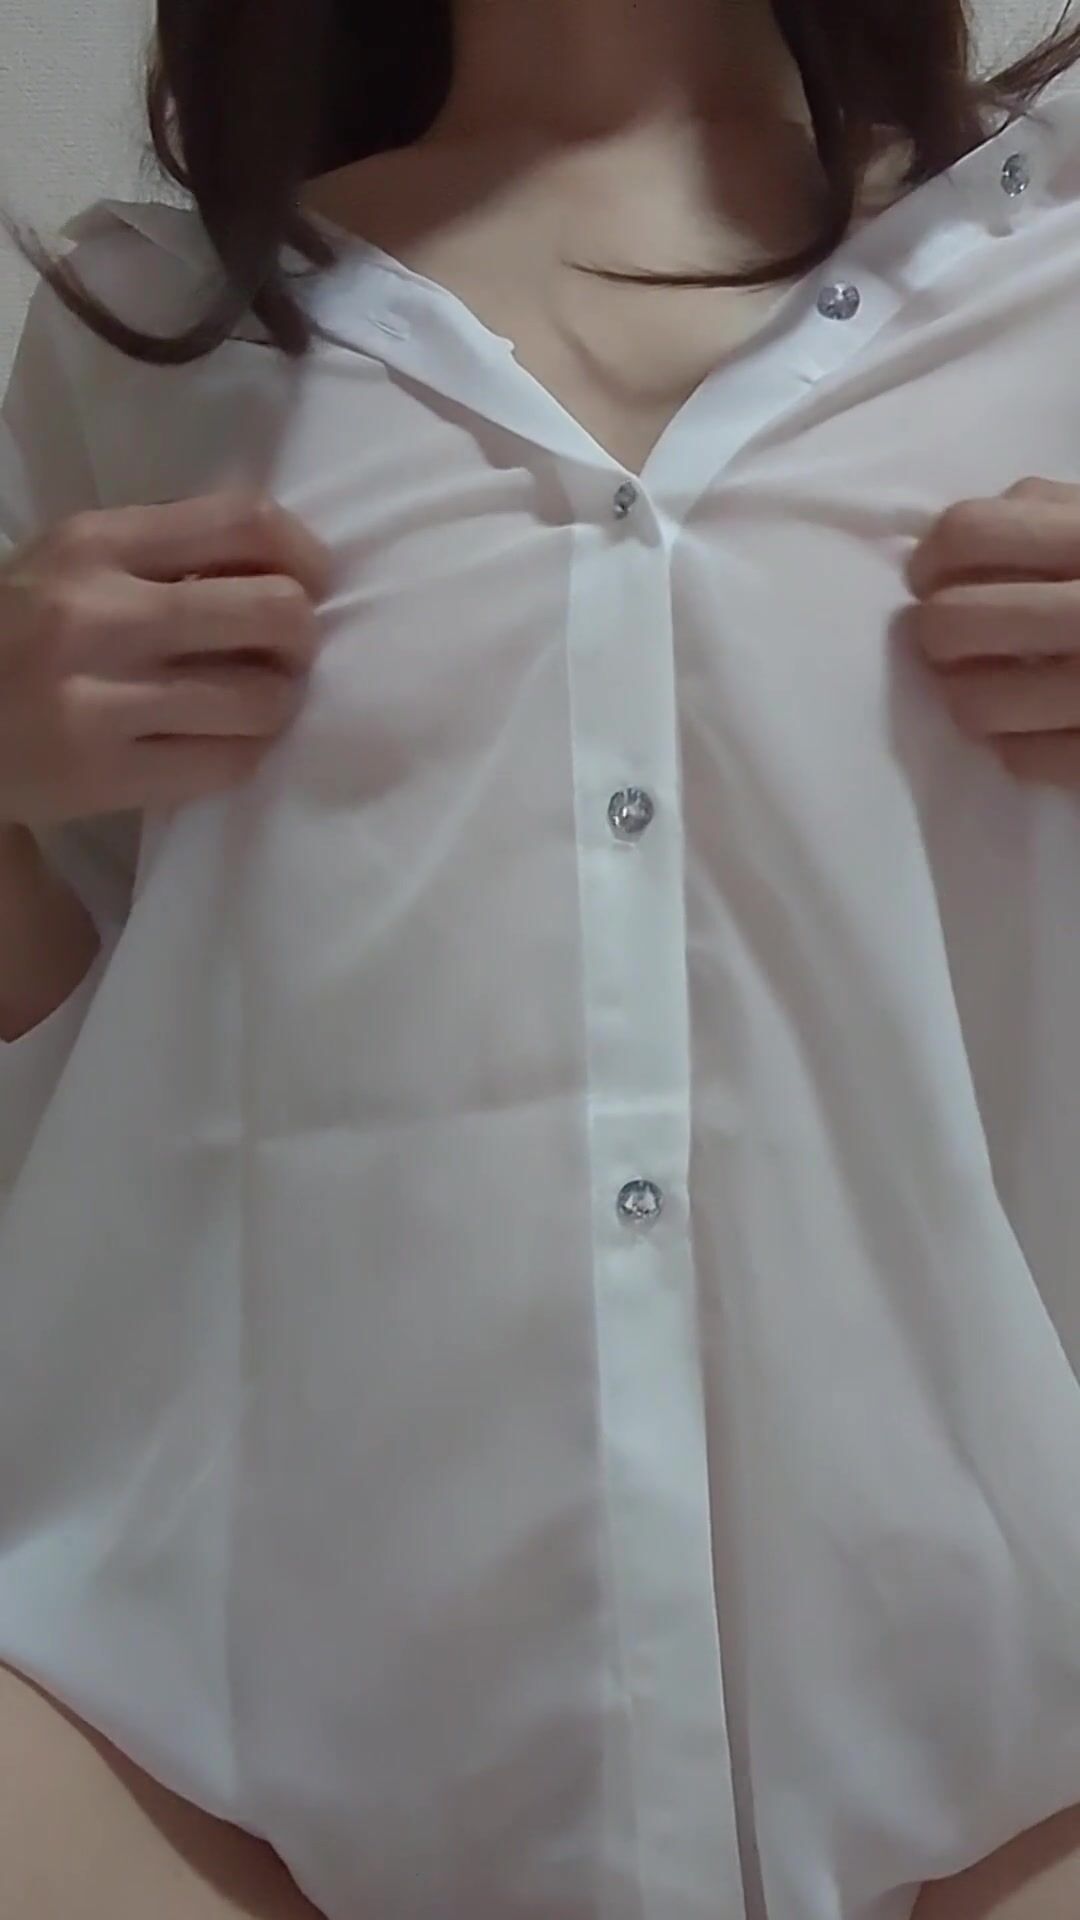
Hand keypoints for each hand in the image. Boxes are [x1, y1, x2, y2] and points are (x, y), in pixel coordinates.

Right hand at [0, 488, 334, 826]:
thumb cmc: (18, 632)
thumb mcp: (72, 563)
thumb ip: (164, 553)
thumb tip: (285, 566)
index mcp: (96, 543)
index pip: (243, 522)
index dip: (305, 555)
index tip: (312, 583)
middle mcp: (100, 614)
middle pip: (274, 612)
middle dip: (302, 637)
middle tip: (285, 654)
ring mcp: (100, 700)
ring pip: (262, 699)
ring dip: (278, 704)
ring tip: (254, 704)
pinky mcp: (104, 774)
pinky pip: (227, 763)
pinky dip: (244, 753)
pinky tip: (222, 743)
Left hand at [907, 477, 1079, 788]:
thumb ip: (1050, 511)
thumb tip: (947, 542)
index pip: (969, 534)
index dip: (930, 560)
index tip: (932, 579)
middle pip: (952, 623)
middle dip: (938, 634)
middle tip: (957, 641)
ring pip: (974, 704)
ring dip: (971, 697)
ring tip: (997, 686)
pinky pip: (1023, 758)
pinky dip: (1019, 744)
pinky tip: (1044, 725)